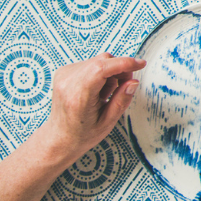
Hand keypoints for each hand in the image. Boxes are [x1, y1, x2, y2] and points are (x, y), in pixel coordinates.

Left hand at [30, 54, 144, 164]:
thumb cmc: (82, 134)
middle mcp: (67, 83)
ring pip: (98, 61)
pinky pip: (90, 64)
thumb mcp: (107, 123)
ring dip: (108, 73)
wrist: (59, 138)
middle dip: (119, 70)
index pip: (102, 68)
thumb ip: (121, 101)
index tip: (140, 64)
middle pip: (102, 61)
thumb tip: (133, 82)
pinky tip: (96, 90)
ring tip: (105, 94)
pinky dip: (99, 73)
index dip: (124, 63)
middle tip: (124, 87)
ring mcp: (63, 76)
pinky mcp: (63, 73)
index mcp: (78, 96)